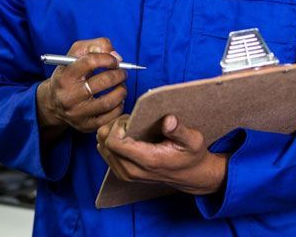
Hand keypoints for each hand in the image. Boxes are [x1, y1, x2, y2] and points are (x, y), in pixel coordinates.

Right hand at [36, 38, 126, 136]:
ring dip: (121, 91)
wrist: (53, 102)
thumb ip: (96, 46)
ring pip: (109, 101)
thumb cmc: (69, 74)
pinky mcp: (84, 126)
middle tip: (122, 72)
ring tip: (121, 86)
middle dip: (119, 74)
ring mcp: (76, 113)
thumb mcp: (75, 54)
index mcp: (65, 75)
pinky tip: (117, 100)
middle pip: (103, 81)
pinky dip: (118, 107)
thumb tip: (117, 56)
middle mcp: (69, 95)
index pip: (91, 61)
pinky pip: (109, 118)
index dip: (108, 58)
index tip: (114, 61)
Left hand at [96, 114, 228, 195]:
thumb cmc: (191, 155)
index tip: (132, 119)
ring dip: (111, 133)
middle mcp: (132, 170)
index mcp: (147, 160)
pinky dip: (111, 141)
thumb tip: (168, 119)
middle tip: (130, 120)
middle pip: (104, 143)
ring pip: (102, 148)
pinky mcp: (123, 173)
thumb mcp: (193, 140)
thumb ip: (179, 130)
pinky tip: (127, 135)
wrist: (191, 175)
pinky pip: (106, 153)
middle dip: (113, 126)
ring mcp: (126, 174)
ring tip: (129, 127)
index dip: (117, 126)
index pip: (114, 142)